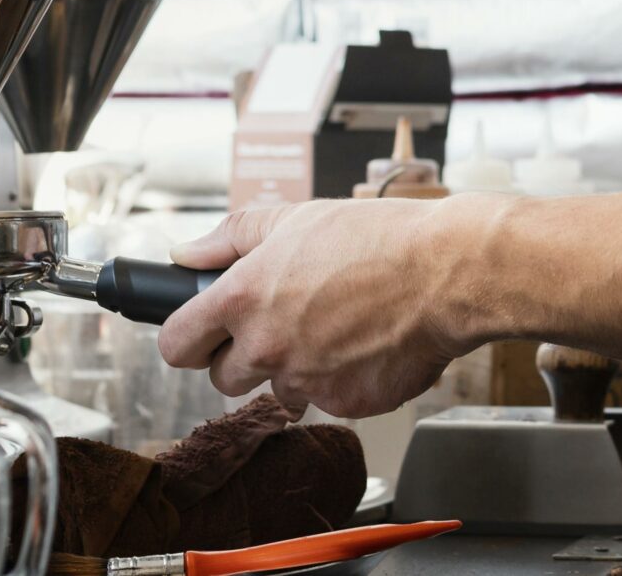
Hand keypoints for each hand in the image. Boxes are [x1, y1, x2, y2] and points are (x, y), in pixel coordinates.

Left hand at [155, 197, 491, 417]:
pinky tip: (364, 342)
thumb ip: (230, 237)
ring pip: (281, 389)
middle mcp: (267, 346)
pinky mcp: (345, 404)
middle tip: (282, 323)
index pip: (176, 345)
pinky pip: (328, 398)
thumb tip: (185, 254)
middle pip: (223, 378)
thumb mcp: (295, 218)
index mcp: (244, 298)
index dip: (187, 339)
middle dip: (244, 356)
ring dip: (297, 367)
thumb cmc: (377, 239)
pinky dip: (341, 378)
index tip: (199, 335)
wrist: (445, 272)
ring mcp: (306, 381)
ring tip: (335, 326)